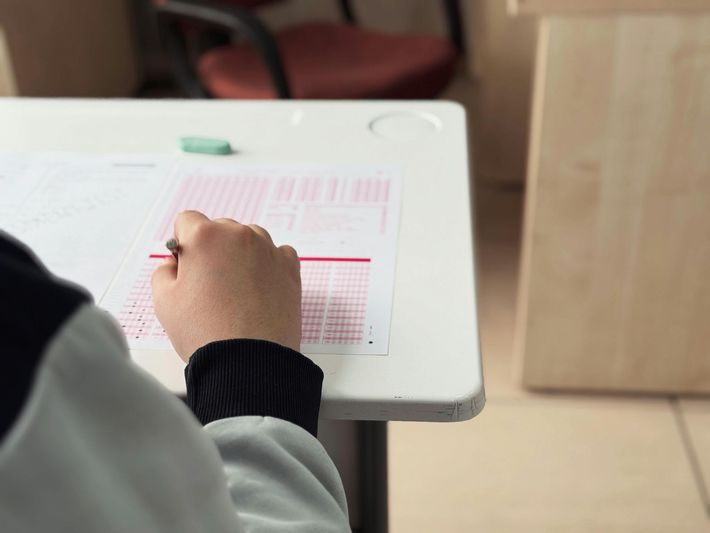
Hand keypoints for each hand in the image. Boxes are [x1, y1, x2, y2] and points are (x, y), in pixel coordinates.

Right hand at [152, 211, 301, 361]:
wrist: (249, 362)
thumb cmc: (206, 333)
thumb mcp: (164, 300)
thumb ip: (164, 270)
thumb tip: (176, 263)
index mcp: (206, 236)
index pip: (187, 221)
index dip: (183, 244)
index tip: (186, 265)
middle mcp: (240, 235)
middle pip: (220, 230)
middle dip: (213, 251)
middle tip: (210, 287)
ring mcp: (269, 250)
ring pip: (249, 241)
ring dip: (241, 257)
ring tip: (235, 293)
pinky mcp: (290, 268)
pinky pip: (276, 255)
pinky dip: (267, 267)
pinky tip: (257, 291)